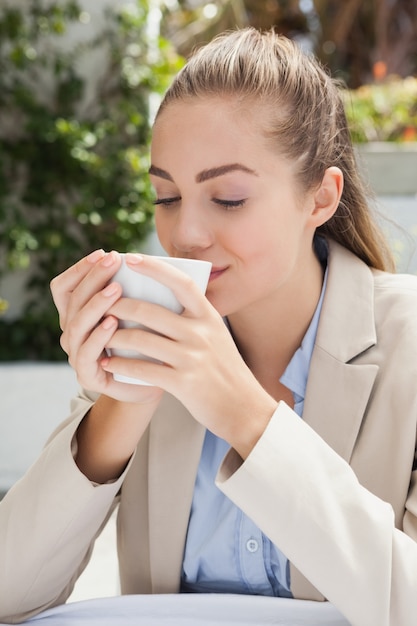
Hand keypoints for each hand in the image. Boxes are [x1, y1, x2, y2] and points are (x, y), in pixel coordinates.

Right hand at [50, 250, 162, 404]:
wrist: (151, 384)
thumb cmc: (144, 345)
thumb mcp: (136, 314)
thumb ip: (130, 292)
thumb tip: (141, 259)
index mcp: (78, 316)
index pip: (64, 287)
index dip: (80, 269)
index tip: (103, 254)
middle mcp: (72, 333)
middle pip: (72, 300)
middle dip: (93, 277)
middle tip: (114, 261)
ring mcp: (77, 355)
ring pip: (76, 324)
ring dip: (96, 304)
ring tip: (115, 289)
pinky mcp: (87, 376)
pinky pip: (87, 353)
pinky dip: (98, 336)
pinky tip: (112, 322)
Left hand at [102, 254, 277, 456]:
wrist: (244, 409)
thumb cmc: (224, 370)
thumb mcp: (216, 337)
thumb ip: (194, 319)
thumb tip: (160, 299)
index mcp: (209, 317)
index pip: (181, 283)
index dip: (155, 268)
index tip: (131, 258)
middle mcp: (201, 333)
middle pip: (150, 311)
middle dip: (118, 305)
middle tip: (100, 303)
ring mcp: (192, 358)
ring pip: (140, 340)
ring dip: (114, 337)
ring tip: (99, 336)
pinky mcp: (183, 383)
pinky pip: (142, 369)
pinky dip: (120, 365)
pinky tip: (108, 364)